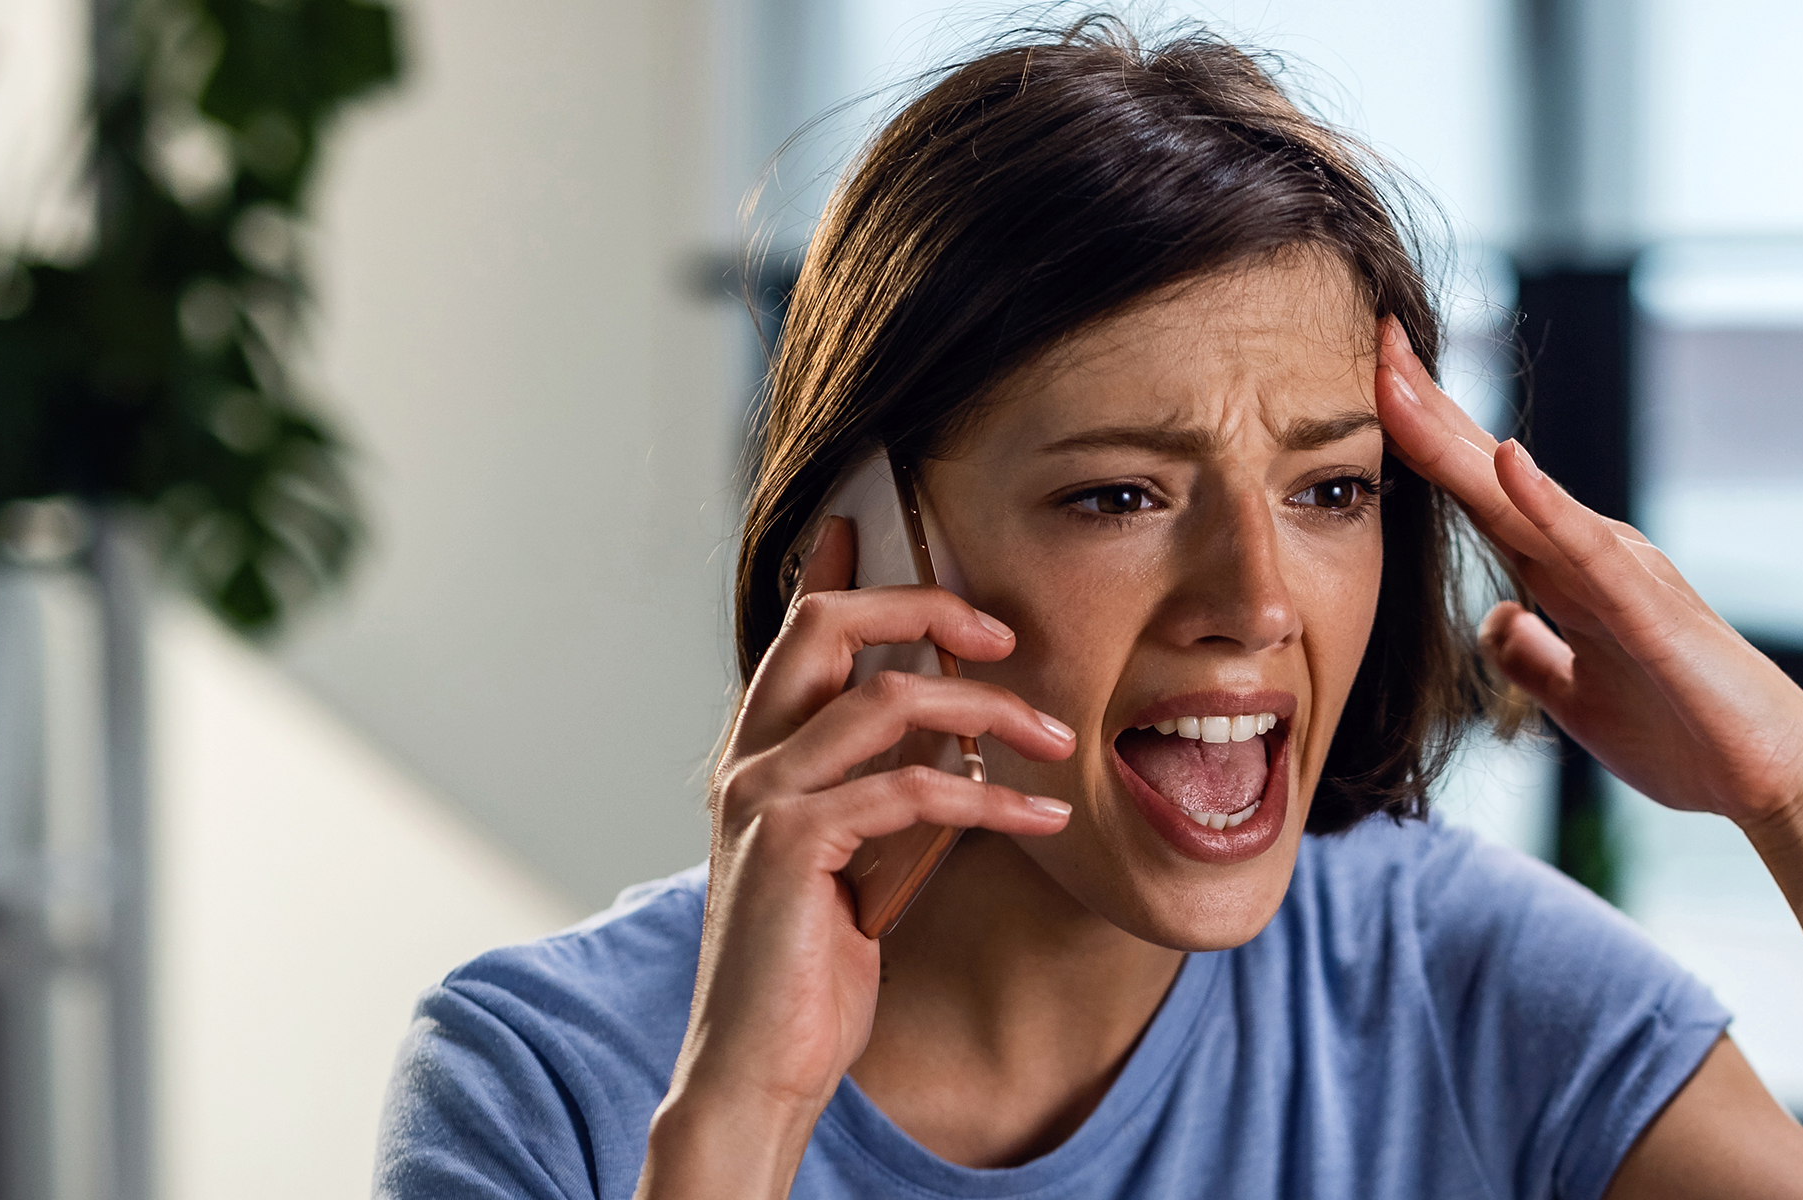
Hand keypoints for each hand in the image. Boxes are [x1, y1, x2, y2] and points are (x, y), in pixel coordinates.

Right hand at [639, 516, 1076, 1196]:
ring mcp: (764, 797)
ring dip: (985, 707)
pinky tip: (1041, 813)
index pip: (797, 630)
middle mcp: (750, 758)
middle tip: (1001, 630)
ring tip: (1053, 737)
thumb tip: (964, 725)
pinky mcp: (793, 845)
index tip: (874, 516)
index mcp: (761, 751)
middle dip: (921, 604)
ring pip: (883, 697)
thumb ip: (897, 783)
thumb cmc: (817, 961)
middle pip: (823, 622)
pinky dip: (988, 794)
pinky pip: (909, 788)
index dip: (837, 565)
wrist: (764, 1062)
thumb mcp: (866, 853)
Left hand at [1373, 319, 1802, 828]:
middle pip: (1489, 473)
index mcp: (1566, 573)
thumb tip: (1493, 618)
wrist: (1769, 781)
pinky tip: (1507, 461)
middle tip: (1372, 338)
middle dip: (1426, 410)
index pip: (1478, 494)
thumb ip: (1531, 654)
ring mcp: (1621, 573)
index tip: (1365, 385)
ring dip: (1458, 439)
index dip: (1422, 442)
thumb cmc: (1681, 734)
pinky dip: (1545, 503)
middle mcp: (1590, 554)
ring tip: (1400, 381)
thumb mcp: (1574, 697)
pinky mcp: (1648, 610)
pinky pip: (1587, 550)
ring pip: (1520, 497)